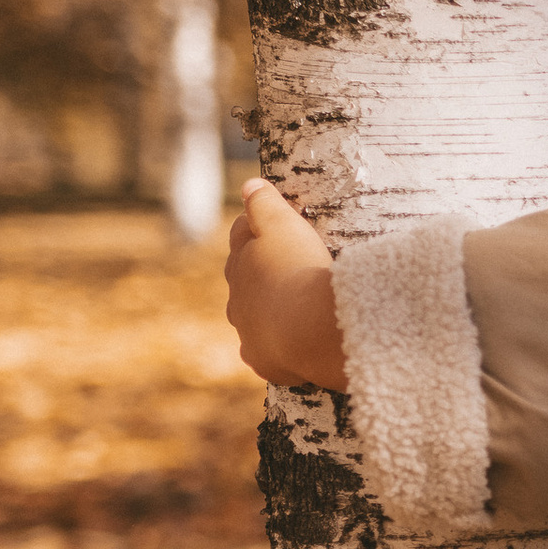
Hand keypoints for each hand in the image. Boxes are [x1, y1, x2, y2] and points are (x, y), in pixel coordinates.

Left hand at [226, 177, 347, 390]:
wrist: (309, 329)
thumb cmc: (298, 271)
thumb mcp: (283, 226)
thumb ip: (264, 204)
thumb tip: (249, 185)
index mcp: (239, 265)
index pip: (243, 239)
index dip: (258, 229)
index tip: (275, 223)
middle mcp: (238, 301)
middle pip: (245, 281)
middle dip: (261, 274)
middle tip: (289, 267)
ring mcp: (250, 334)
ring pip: (254, 320)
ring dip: (269, 313)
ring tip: (293, 310)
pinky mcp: (267, 363)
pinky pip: (268, 354)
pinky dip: (276, 348)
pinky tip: (291, 348)